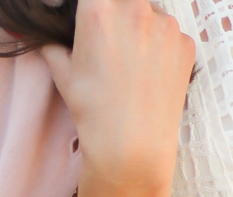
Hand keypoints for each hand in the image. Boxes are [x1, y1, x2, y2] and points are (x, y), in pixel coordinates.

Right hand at [40, 0, 194, 196]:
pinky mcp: (186, 43)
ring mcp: (166, 25)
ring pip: (150, 13)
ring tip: (131, 64)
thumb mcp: (64, 75)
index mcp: (99, 9)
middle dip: (119, 13)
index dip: (94, 8)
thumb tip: (46, 37)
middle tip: (112, 43)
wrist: (133, 147)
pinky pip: (170, 35)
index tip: (96, 21)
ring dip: (141, 28)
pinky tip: (149, 74)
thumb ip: (53, 45)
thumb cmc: (94, 112)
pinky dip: (160, 47)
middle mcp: (135, 8)